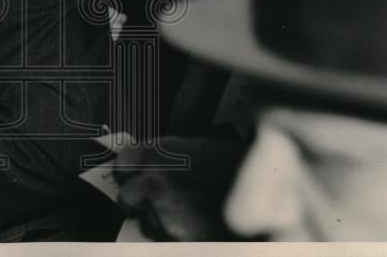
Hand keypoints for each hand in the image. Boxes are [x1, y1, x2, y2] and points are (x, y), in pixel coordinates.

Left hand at [113, 136, 247, 240]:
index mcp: (160, 151)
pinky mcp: (174, 236)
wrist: (265, 193)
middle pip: (128, 196)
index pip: (122, 165)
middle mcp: (156, 178)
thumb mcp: (198, 149)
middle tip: (161, 200)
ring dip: (161, 220)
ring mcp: (164, 210)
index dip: (130, 174)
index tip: (134, 177)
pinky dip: (177, 234)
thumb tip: (148, 166)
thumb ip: (167, 157)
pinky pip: (165, 238)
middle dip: (140, 202)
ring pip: (147, 221)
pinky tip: (197, 223)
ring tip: (190, 212)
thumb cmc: (236, 169)